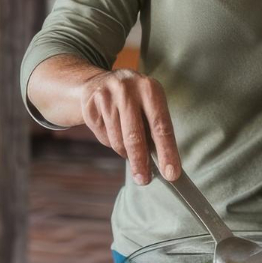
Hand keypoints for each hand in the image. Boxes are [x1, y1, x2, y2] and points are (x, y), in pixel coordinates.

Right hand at [80, 69, 179, 185]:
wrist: (98, 82)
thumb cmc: (134, 101)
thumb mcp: (149, 105)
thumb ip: (155, 129)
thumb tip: (165, 165)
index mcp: (150, 88)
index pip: (161, 126)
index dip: (167, 152)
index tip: (171, 174)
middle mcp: (128, 89)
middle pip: (135, 136)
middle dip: (140, 162)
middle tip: (144, 180)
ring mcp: (106, 96)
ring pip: (117, 140)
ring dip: (124, 152)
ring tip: (128, 149)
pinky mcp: (90, 106)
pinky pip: (103, 137)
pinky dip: (110, 143)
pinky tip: (112, 132)